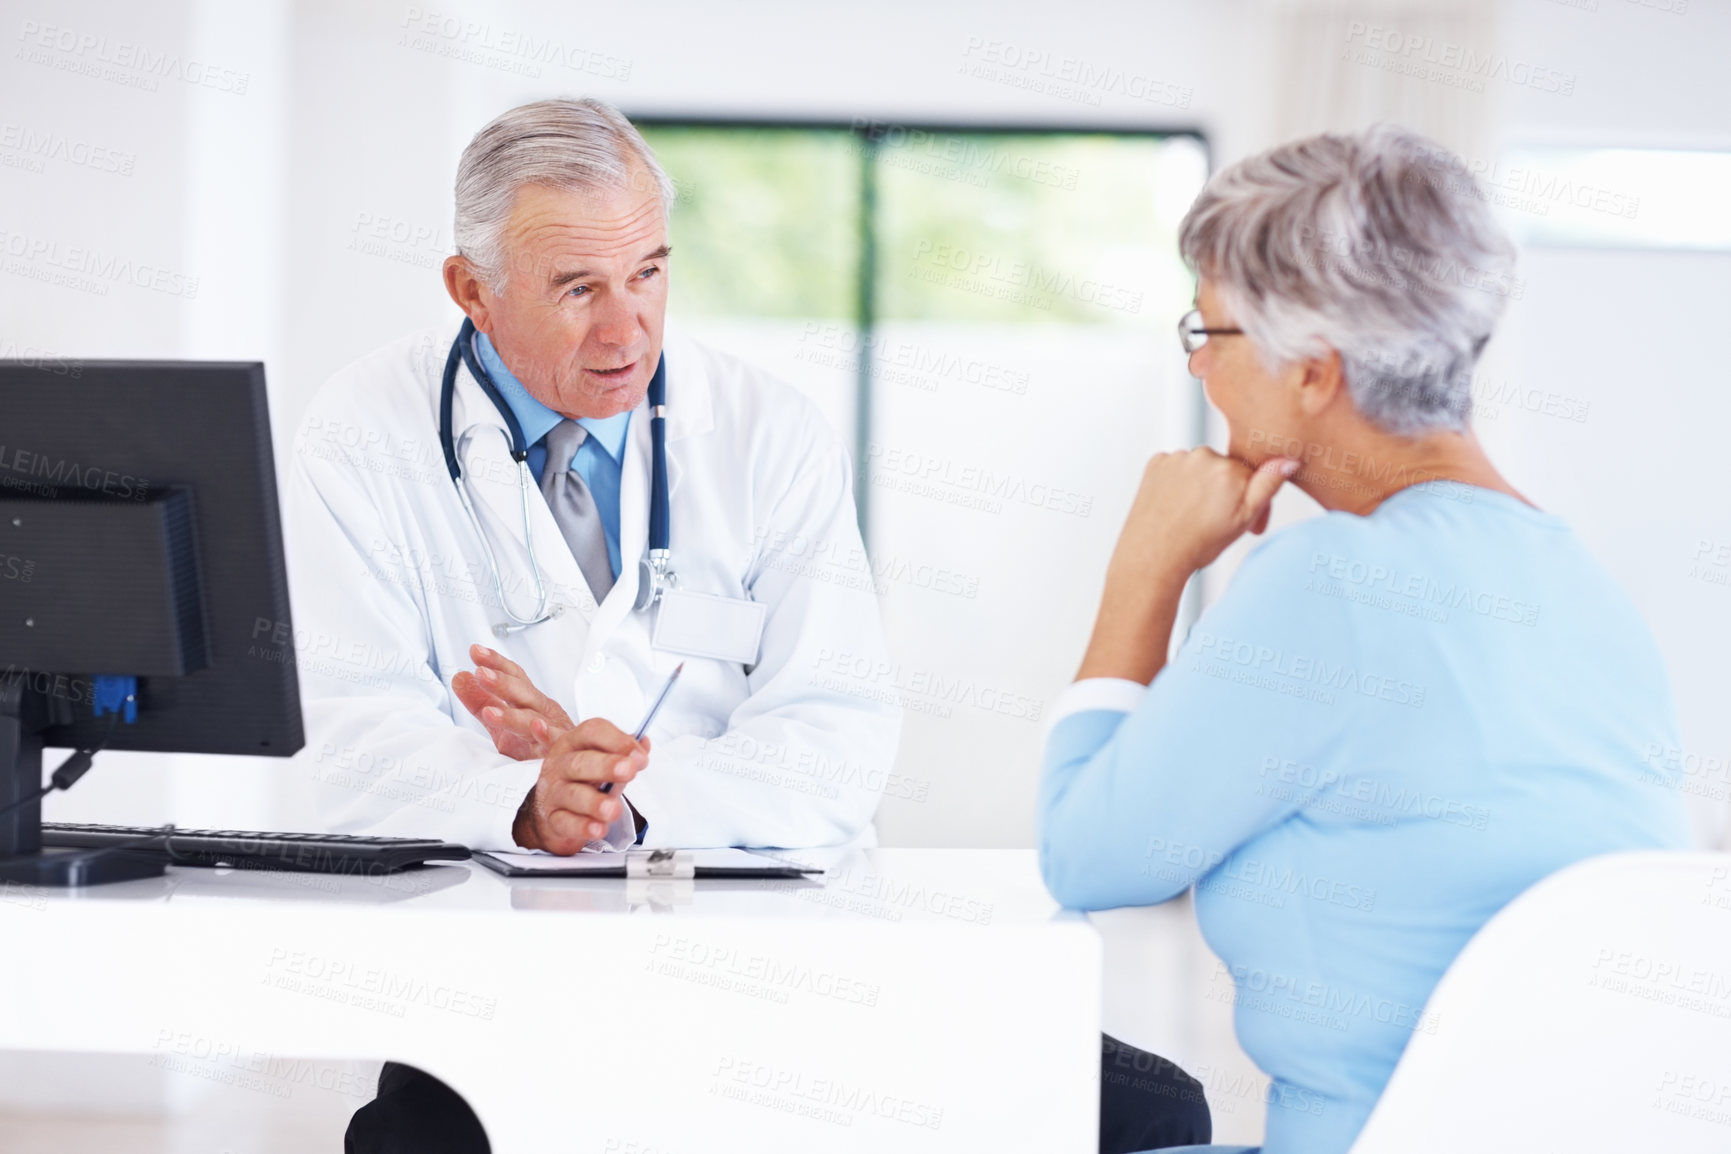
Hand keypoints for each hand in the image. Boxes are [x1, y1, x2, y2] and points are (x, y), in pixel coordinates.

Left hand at [453, 644, 573, 759]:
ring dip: (513, 715)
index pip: (513, 677)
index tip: (475, 651)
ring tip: (491, 712)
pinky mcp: (559, 753)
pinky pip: (555, 744)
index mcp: (530, 702)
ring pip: (533, 719)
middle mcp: (543, 711)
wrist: (569, 775)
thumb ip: (481, 702)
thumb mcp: (502, 723)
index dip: (496, 663)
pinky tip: (538, 728)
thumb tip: (459, 677)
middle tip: (480, 673)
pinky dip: (548, 735)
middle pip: (523, 693)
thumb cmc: (535, 747)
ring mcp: (553, 730)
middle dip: (502, 683)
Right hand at [512, 719, 650, 853]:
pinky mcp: (553, 819)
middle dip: (606, 765)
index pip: (592, 732)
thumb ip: (624, 751)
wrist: (552, 810)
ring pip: (573, 794)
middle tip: (628, 771)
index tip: (639, 755)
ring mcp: (554, 792)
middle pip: (580, 762)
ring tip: (613, 809)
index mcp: (574, 743)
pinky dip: (583, 826)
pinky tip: (598, 828)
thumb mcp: (602, 759)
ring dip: (595, 802)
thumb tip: (644, 743)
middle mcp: (560, 765)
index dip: (617, 740)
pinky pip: (566, 822)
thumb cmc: (582, 779)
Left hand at [1108, 448, 1299, 585]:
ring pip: (1199, 468)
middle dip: (1224, 490)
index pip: (1250, 474)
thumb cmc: (1199, 544)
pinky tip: (1175, 505)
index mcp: (1230, 468)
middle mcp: (1204, 455)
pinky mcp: (1156, 463)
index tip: (1243, 521)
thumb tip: (1287, 459)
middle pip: (1224, 468)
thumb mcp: (1243, 519)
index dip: (1249, 499)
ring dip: (1200, 485)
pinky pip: (1175, 467)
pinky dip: (1177, 482)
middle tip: (1213, 521)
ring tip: (1192, 515)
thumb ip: (1267, 485)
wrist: (1153, 556)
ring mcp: (1177, 458)